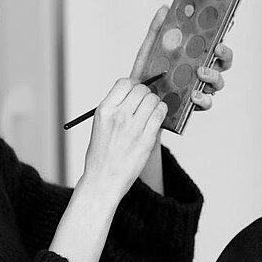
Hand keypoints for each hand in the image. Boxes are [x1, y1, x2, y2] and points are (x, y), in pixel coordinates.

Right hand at [82, 78, 167, 199]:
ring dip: (155, 103)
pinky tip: (157, 116)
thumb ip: (116, 107)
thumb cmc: (101, 154)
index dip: (133, 85)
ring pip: (153, 100)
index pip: (124, 82)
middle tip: (144, 103)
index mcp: (104, 110)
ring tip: (151, 111)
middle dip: (145, 94)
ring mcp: (134, 127)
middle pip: (141, 90)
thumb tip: (134, 91)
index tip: (135, 91)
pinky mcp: (147, 138)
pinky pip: (160, 114)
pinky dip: (162, 111)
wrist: (103, 179)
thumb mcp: (100, 124)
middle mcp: (119, 115)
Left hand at [130, 6, 233, 111]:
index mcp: (196, 56)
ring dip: (213, 76)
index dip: (224, 35)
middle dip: (225, 55)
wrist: (136, 99)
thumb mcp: (149, 49)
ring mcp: (200, 89)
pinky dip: (203, 99)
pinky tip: (194, 95)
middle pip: (223, 63)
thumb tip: (165, 8)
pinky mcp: (193, 106)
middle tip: (217, 49)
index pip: (216, 45)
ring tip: (201, 72)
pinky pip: (206, 103)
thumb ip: (157, 29)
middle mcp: (201, 72)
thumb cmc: (146, 74)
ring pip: (218, 83)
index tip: (224, 27)